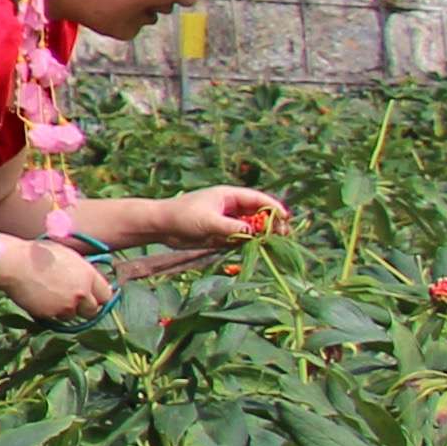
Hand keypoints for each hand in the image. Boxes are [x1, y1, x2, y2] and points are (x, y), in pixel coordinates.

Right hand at [0, 233, 112, 324]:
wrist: (13, 263)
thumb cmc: (38, 254)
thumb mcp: (67, 256)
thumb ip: (82, 271)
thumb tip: (87, 282)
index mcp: (88, 276)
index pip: (105, 295)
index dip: (97, 296)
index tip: (90, 296)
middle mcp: (81, 293)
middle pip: (92, 311)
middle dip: (83, 307)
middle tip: (72, 301)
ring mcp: (65, 306)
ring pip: (72, 316)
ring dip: (65, 310)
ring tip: (51, 297)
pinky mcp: (49, 314)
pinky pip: (54, 318)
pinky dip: (49, 312)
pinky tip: (39, 299)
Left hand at [158, 186, 289, 251]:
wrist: (161, 226)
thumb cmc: (182, 216)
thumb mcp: (208, 221)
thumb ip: (231, 227)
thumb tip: (253, 232)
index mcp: (228, 196)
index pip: (257, 199)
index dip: (273, 207)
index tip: (285, 217)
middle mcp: (231, 207)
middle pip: (258, 213)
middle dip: (271, 222)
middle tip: (283, 235)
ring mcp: (227, 221)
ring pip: (252, 227)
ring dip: (262, 235)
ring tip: (274, 244)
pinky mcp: (222, 234)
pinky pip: (241, 238)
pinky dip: (250, 243)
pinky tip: (257, 249)